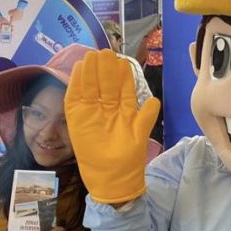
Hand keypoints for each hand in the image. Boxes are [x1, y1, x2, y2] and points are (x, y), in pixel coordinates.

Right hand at [64, 50, 160, 203]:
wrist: (112, 178)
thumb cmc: (128, 158)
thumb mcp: (140, 135)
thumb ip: (145, 117)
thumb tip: (155, 100)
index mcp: (123, 109)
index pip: (123, 87)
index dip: (122, 74)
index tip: (122, 60)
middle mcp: (106, 107)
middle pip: (105, 83)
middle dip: (106, 68)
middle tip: (105, 52)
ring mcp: (90, 111)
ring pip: (91, 86)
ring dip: (91, 71)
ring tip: (92, 56)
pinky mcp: (76, 117)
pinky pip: (75, 97)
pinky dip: (76, 83)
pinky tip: (79, 69)